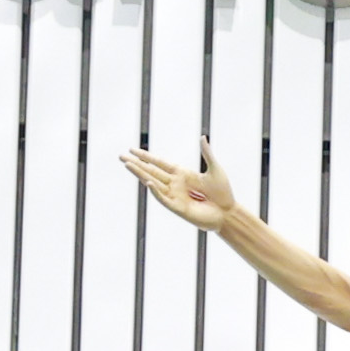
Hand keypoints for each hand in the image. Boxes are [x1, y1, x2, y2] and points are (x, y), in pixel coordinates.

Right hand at [122, 142, 246, 233]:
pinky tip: (148, 182)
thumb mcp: (215, 169)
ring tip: (127, 165)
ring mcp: (175, 196)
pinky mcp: (178, 208)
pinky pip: (164, 198)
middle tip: (121, 157)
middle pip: (151, 171)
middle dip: (137, 164)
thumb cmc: (223, 193)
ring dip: (140, 174)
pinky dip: (156, 191)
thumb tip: (203, 137)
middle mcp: (175, 184)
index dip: (146, 156)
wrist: (228, 213)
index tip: (133, 150)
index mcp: (182, 174)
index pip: (160, 163)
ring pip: (153, 183)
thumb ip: (207, 154)